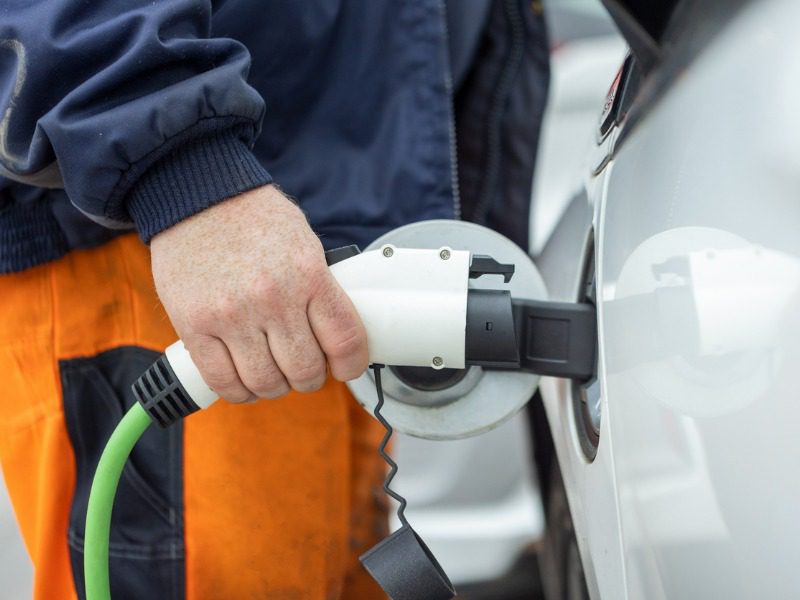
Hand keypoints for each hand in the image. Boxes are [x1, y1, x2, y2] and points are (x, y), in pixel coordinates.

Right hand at [150, 184, 367, 401]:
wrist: (197, 194)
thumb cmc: (254, 218)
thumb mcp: (305, 243)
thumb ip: (321, 288)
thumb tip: (337, 334)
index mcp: (309, 275)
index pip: (345, 340)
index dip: (351, 365)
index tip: (345, 367)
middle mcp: (273, 298)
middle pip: (304, 370)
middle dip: (309, 378)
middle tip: (304, 369)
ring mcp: (231, 315)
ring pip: (265, 382)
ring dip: (275, 386)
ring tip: (273, 373)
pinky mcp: (194, 326)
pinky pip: (222, 381)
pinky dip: (239, 390)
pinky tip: (244, 380)